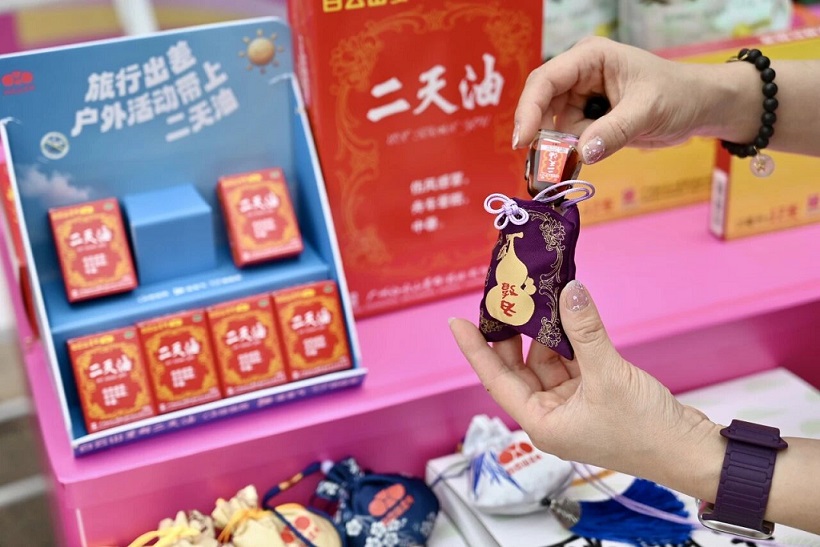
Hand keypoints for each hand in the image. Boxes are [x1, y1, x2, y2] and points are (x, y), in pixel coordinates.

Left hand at [449, 280, 717, 486]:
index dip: (476, 349)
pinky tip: (567, 314)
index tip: (457, 322)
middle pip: (518, 368)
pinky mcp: (593, 395)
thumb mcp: (609, 375)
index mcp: (541, 422)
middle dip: (511, 335)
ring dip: (544, 333)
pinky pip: (570, 361)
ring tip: (537, 297)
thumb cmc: (646, 431)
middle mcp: (551, 415)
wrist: (688, 450)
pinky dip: (569, 339)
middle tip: (505, 301)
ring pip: (546, 361)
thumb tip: (569, 291)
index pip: (496, 379)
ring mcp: (572, 405)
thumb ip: (585, 331)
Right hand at [513, 37, 719, 163]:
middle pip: (541, 106)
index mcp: (589, 57)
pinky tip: (588, 157)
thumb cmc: (678, 94)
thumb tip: (582, 152)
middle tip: (544, 166)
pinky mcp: (586, 119)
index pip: (546, 80)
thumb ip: (614, 131)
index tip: (522, 141)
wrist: (698, 107)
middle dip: (542, 135)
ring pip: (553, 128)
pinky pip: (567, 140)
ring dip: (562, 149)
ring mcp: (580, 98)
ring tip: (589, 155)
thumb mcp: (648, 110)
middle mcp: (578, 75)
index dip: (529, 109)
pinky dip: (572, 154)